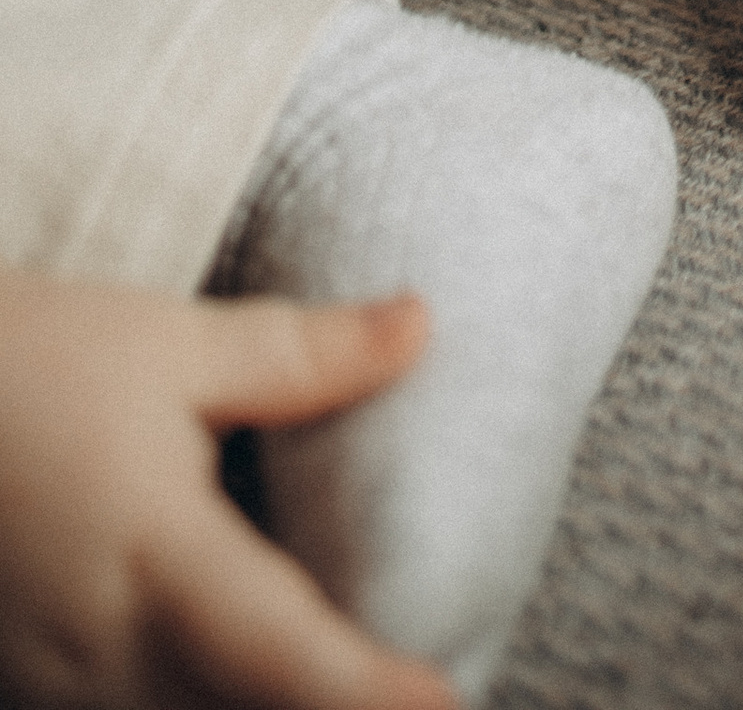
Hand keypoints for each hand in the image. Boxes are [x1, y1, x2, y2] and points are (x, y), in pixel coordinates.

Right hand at [0, 266, 450, 709]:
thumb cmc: (27, 365)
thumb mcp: (168, 345)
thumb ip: (300, 355)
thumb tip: (420, 325)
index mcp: (156, 563)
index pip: (283, 658)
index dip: (368, 695)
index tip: (446, 701)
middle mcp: (104, 655)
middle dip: (327, 709)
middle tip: (418, 687)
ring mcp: (56, 689)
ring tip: (343, 679)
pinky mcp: (28, 692)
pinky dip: (196, 705)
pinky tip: (232, 682)